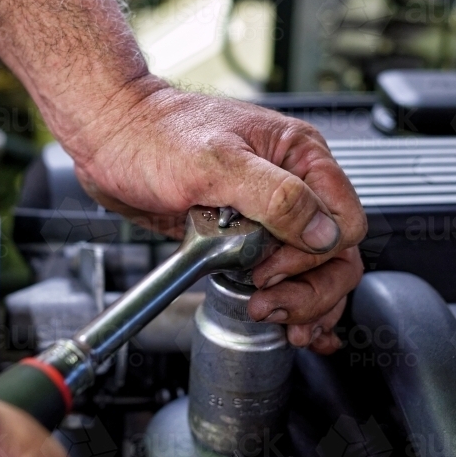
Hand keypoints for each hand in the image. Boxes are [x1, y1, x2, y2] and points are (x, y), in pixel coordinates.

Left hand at [69, 82, 366, 353]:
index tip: (269, 265)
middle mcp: (291, 183)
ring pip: (313, 269)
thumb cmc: (155, 134)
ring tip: (274, 317)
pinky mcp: (243, 234)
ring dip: (303, 301)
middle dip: (311, 288)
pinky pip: (280, 272)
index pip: (344, 220)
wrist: (111, 137)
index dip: (313, 255)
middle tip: (271, 306)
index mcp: (299, 155)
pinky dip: (290, 299)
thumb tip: (322, 233)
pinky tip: (291, 322)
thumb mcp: (217, 163)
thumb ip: (277, 197)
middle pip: (336, 253)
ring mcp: (268, 212)